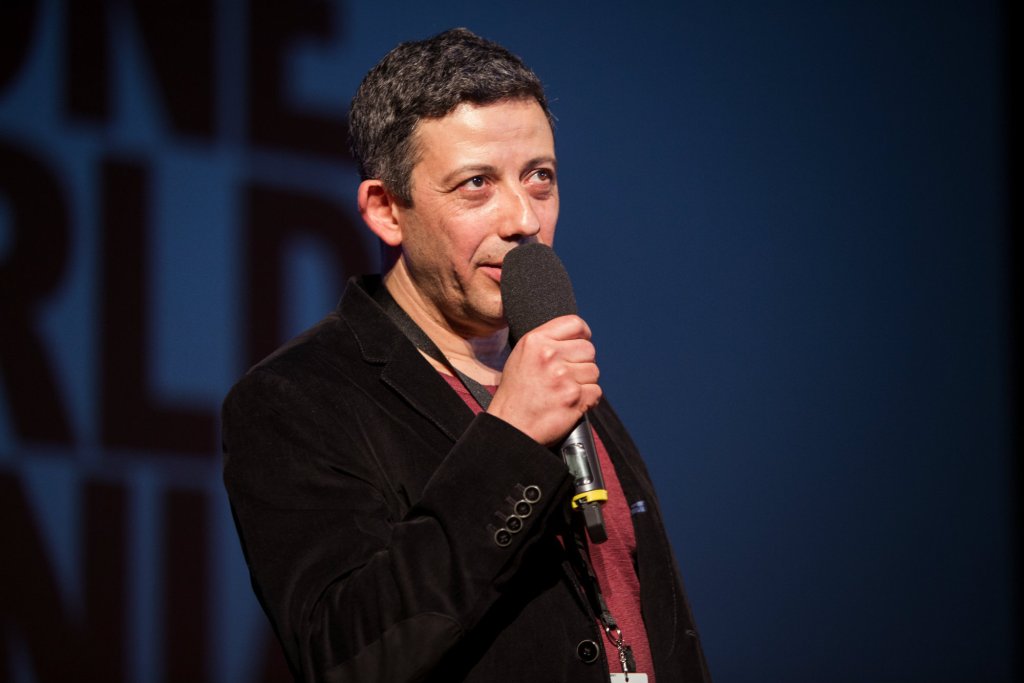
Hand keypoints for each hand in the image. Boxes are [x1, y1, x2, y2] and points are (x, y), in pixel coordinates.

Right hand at [487, 315, 600, 445]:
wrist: (511, 426)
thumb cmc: (516, 394)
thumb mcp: (521, 356)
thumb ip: (546, 342)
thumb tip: (576, 337)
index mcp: (535, 341)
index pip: (575, 324)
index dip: (583, 334)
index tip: (581, 343)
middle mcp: (549, 355)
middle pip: (588, 349)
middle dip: (582, 363)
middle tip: (568, 376)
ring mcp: (563, 376)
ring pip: (594, 371)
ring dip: (585, 382)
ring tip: (565, 391)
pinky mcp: (574, 397)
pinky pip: (596, 391)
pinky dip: (588, 400)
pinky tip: (571, 403)